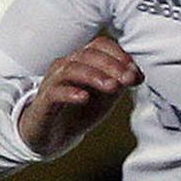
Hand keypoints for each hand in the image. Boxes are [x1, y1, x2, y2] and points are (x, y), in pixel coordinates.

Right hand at [18, 35, 142, 155]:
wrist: (53, 136)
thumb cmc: (80, 110)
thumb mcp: (106, 97)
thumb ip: (120, 84)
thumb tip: (136, 75)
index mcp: (83, 60)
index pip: (101, 45)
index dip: (120, 55)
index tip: (136, 72)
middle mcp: (67, 65)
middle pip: (89, 54)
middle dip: (113, 65)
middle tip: (128, 79)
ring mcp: (53, 81)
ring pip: (71, 69)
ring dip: (95, 76)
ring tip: (112, 86)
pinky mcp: (43, 101)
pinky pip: (54, 92)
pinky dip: (70, 92)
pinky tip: (84, 98)